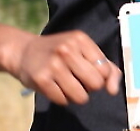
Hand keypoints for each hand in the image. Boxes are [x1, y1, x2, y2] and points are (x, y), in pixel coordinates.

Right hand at [3, 30, 121, 105]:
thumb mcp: (84, 50)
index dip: (101, 77)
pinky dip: (63, 99)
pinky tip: (57, 88)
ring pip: (81, 96)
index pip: (105, 69)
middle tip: (80, 80)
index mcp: (81, 39)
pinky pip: (63, 101)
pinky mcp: (41, 79)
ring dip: (78, 96)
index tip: (92, 73)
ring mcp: (53, 64)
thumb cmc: (61, 52)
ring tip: (70, 85)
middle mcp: (67, 49)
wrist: (25, 51)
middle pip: (96, 83)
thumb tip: (114, 90)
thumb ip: (105, 67)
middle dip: (91, 87)